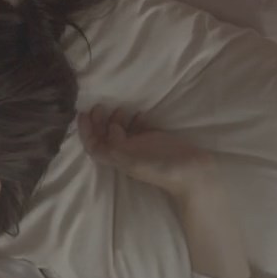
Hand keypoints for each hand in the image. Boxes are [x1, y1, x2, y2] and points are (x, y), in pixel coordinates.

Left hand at [78, 106, 216, 197]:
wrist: (193, 172)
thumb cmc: (163, 169)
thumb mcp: (135, 162)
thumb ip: (118, 147)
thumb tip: (110, 128)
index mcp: (119, 159)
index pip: (94, 146)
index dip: (85, 131)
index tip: (83, 113)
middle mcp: (126, 152)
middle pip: (105, 137)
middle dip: (99, 121)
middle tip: (101, 105)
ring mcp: (140, 146)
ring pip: (120, 131)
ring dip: (116, 118)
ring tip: (121, 108)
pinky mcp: (154, 139)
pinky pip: (139, 127)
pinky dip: (135, 119)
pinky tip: (140, 112)